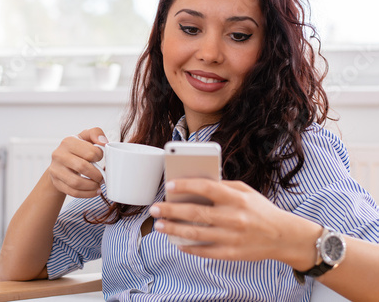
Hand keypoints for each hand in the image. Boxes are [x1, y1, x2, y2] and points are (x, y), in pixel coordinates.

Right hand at [48, 128, 107, 197]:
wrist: (60, 161)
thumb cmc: (77, 148)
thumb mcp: (85, 137)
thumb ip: (96, 133)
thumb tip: (103, 142)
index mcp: (68, 142)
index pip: (90, 152)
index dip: (100, 157)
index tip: (100, 159)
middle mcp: (59, 155)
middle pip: (82, 167)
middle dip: (97, 174)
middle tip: (102, 177)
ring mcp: (55, 170)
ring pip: (76, 183)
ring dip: (92, 186)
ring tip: (98, 185)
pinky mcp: (56, 182)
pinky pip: (73, 192)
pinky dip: (86, 194)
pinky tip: (94, 191)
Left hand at [150, 179, 319, 268]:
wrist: (284, 236)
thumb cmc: (261, 210)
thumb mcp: (246, 191)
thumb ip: (223, 187)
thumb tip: (195, 186)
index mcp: (237, 198)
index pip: (207, 188)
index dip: (186, 186)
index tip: (169, 185)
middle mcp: (233, 218)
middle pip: (195, 213)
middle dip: (171, 210)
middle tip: (155, 208)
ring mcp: (232, 237)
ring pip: (196, 234)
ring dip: (174, 229)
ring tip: (159, 225)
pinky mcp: (232, 253)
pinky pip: (205, 251)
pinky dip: (189, 247)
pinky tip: (177, 242)